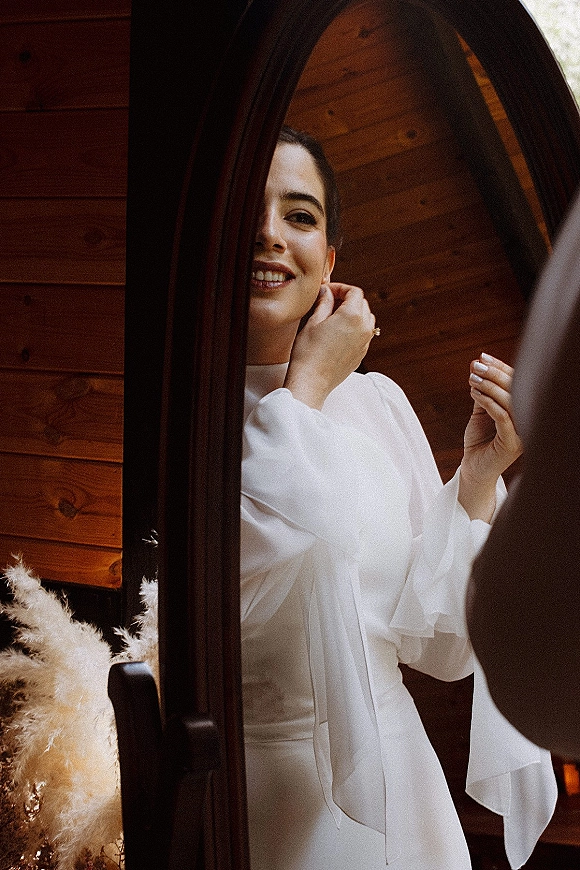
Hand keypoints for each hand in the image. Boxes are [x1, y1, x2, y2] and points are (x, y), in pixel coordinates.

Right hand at [284, 282, 375, 407]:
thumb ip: (324, 302)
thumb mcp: (313, 322)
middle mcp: (364, 328)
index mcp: (352, 316)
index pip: (354, 292)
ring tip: (335, 317)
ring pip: (366, 318)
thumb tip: (327, 292)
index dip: (340, 288)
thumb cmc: (308, 353)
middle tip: (329, 301)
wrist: (312, 381)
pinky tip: (338, 332)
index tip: (328, 291)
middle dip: (347, 299)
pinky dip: (355, 328)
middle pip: (362, 303)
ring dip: (354, 313)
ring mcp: (365, 342)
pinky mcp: (362, 353)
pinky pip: (364, 334)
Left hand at [459, 353, 522, 519]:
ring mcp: (523, 433)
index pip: (518, 384)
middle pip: (517, 389)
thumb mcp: (481, 412)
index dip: (502, 368)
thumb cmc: (479, 440)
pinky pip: (502, 416)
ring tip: (472, 377)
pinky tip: (474, 393)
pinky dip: (488, 402)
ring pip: (511, 401)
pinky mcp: (512, 443)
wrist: (474, 469)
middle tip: (477, 364)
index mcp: (524, 411)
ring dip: (490, 386)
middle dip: (495, 373)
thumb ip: (481, 391)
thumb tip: (477, 363)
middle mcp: (528, 421)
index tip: (484, 356)